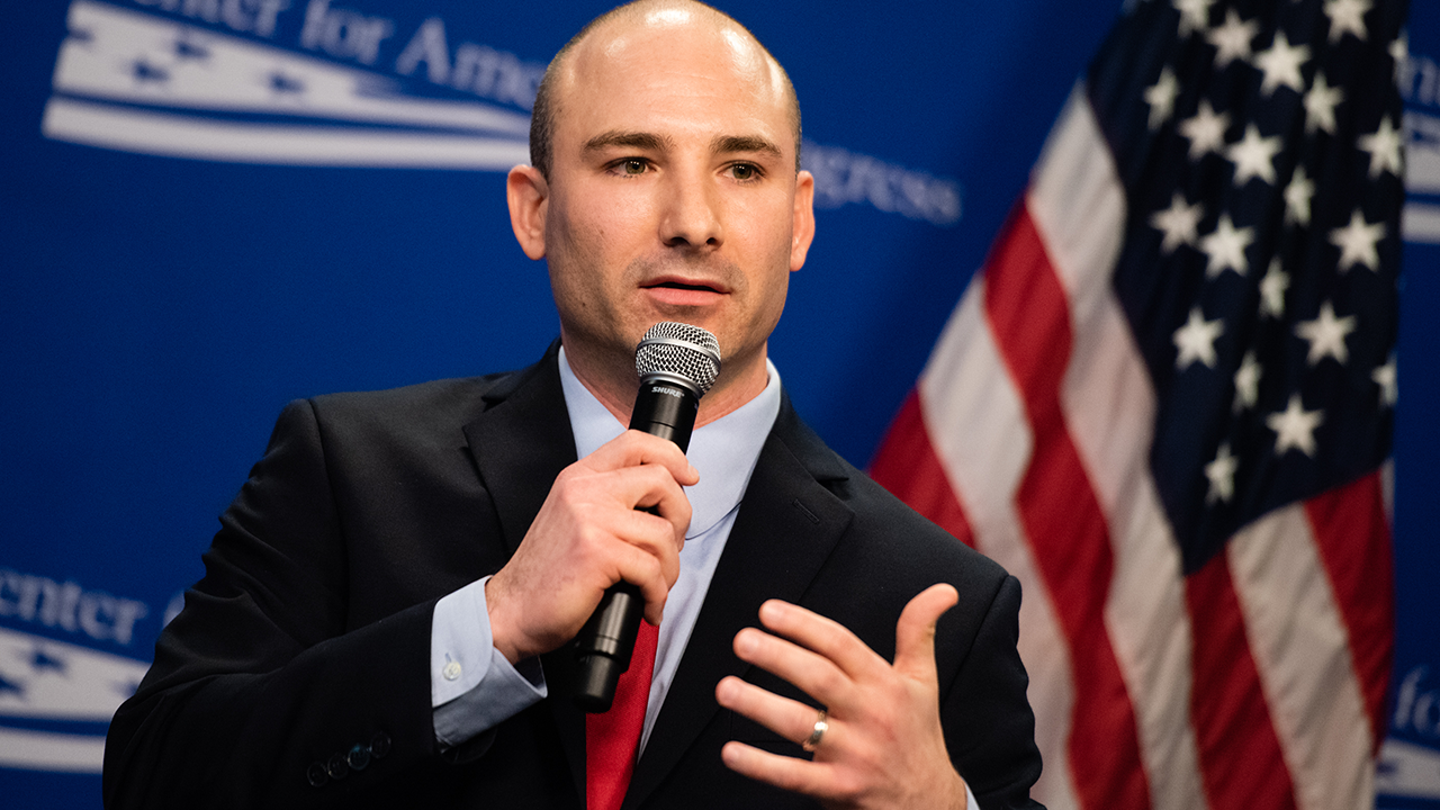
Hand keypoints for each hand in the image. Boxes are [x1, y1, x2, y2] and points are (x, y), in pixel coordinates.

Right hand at [485, 430, 697, 662]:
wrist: (512, 609)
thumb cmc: (546, 573)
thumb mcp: (572, 518)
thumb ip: (607, 501)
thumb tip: (661, 503)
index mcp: (579, 478)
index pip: (635, 443)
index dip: (671, 455)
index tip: (688, 476)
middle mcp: (584, 490)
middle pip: (661, 480)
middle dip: (680, 517)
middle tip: (670, 546)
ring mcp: (591, 519)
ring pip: (663, 533)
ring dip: (669, 569)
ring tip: (654, 586)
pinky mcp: (598, 552)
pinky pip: (652, 570)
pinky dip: (657, 595)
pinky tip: (646, 605)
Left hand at [715, 584, 967, 809]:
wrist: (931, 804)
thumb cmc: (919, 735)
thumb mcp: (923, 681)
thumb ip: (919, 631)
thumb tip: (944, 590)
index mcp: (886, 684)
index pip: (842, 645)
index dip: (805, 626)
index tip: (769, 611)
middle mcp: (871, 715)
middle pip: (820, 679)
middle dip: (779, 657)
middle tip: (743, 641)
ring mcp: (856, 754)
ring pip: (802, 725)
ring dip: (760, 706)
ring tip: (725, 689)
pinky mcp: (840, 789)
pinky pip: (795, 776)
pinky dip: (761, 765)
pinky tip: (731, 751)